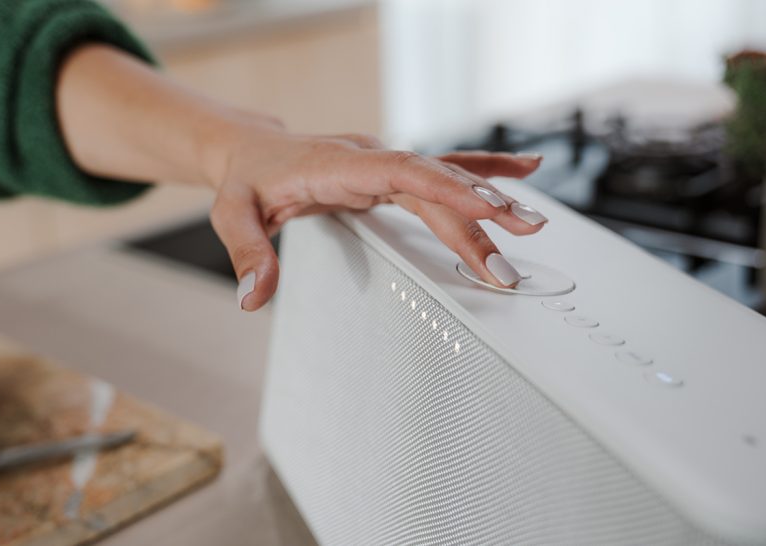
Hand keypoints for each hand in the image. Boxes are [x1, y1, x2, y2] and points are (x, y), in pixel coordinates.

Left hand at [208, 122, 547, 310]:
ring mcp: (385, 164)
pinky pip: (443, 172)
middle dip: (478, 216)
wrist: (251, 149)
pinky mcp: (392, 174)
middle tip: (516, 246)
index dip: (446, 186)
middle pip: (434, 184)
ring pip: (446, 179)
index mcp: (338, 165)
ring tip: (532, 222)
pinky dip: (484, 171)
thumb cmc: (245, 180)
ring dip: (490, 200)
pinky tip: (522, 171)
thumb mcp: (233, 216)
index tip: (487, 205)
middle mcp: (370, 159)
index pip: (401, 171)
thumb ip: (249, 255)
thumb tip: (255, 298)